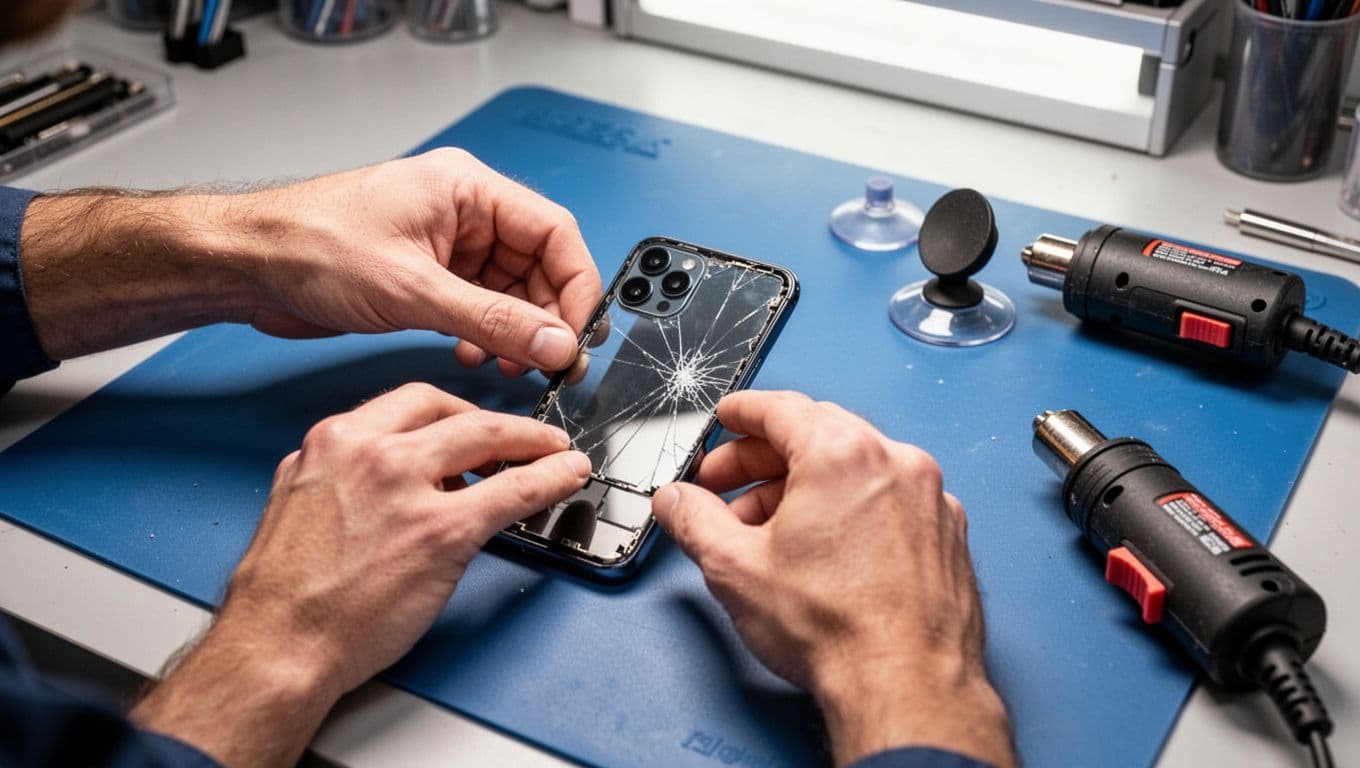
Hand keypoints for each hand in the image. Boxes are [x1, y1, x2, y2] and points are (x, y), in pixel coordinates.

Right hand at [132, 383, 590, 765]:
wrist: (278, 645)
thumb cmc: (282, 593)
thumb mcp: (297, 499)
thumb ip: (337, 471)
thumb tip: (374, 469)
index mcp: (335, 441)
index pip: (413, 403)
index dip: (456, 412)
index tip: (474, 424)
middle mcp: (371, 452)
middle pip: (457, 412)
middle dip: (499, 422)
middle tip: (525, 437)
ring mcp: (410, 488)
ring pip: (491, 437)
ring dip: (533, 440)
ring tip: (553, 452)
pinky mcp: (443, 531)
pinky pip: (513, 492)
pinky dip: (550, 478)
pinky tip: (566, 476)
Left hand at [241, 149, 600, 375]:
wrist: (247, 266)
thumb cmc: (309, 245)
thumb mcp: (414, 289)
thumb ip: (493, 320)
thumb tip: (554, 342)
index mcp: (468, 190)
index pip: (554, 233)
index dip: (575, 286)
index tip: (578, 334)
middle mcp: (464, 214)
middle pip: (539, 266)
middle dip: (547, 319)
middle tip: (553, 363)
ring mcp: (447, 247)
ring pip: (512, 294)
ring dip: (517, 335)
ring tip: (511, 367)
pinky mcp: (428, 278)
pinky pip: (480, 309)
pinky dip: (487, 338)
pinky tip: (475, 358)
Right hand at [651, 391, 1013, 767]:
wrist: (906, 687)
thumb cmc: (838, 631)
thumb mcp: (734, 568)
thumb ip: (693, 520)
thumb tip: (676, 502)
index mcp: (842, 454)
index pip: (781, 407)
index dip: (742, 413)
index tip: (727, 418)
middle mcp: (895, 463)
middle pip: (818, 434)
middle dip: (764, 459)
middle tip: (727, 486)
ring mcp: (930, 499)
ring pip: (856, 469)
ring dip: (806, 488)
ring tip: (768, 530)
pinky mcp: (947, 534)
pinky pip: (889, 501)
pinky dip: (853, 510)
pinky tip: (825, 550)